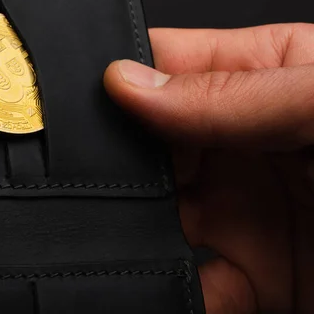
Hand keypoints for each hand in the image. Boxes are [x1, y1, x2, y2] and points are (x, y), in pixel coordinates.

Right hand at [104, 23, 313, 312]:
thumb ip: (238, 91)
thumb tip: (133, 83)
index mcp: (264, 77)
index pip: (168, 62)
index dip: (118, 73)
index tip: (79, 97)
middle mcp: (240, 144)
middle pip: (143, 142)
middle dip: (112, 156)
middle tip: (92, 170)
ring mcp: (237, 214)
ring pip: (149, 212)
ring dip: (124, 221)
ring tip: (116, 223)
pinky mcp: (244, 279)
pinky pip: (181, 277)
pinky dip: (156, 281)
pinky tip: (154, 273)